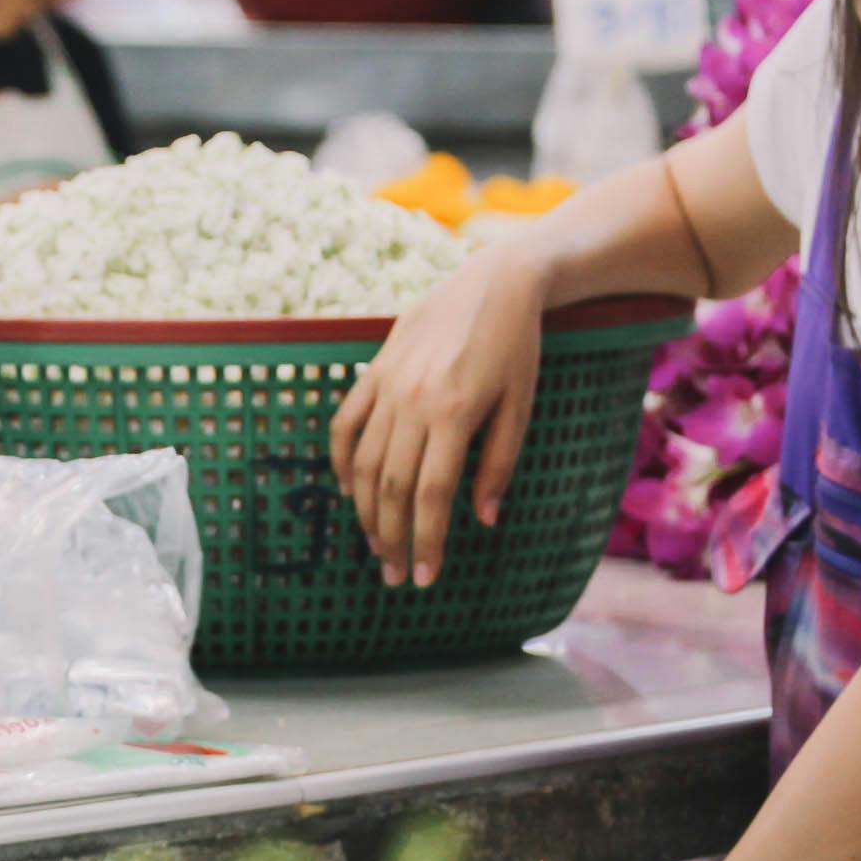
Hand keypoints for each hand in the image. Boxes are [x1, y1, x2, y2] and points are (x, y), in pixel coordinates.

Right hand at [328, 240, 547, 587]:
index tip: (425, 577)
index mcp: (454, 415)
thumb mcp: (521, 407)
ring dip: (364, 512)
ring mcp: (386, 386)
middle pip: (390, 487)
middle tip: (395, 576)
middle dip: (392, 538)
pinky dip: (339, 462)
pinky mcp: (372, 370)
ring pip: (362, 463)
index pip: (431, 495)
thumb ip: (498, 464)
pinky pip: (344, 424)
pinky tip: (346, 492)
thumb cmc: (516, 347)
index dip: (426, 540)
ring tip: (375, 546)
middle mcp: (412, 403)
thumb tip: (482, 519)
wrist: (492, 283)